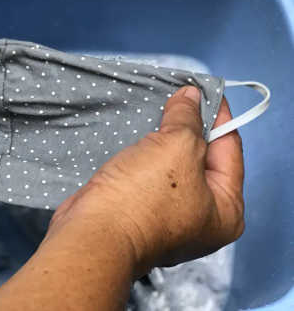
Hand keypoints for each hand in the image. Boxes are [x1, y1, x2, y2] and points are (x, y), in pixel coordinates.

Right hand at [47, 85, 244, 277]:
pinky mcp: (139, 213)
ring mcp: (168, 218)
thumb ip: (188, 118)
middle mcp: (202, 218)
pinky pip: (150, 176)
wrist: (93, 233)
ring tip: (158, 110)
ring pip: (172, 167)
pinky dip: (146, 155)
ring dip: (164, 140)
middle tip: (179, 97)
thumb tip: (191, 96)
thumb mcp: (176, 146)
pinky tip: (138, 135)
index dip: (218, 115)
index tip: (204, 89)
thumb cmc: (144, 195)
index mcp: (226, 210)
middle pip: (202, 159)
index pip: (230, 149)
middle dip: (190, 127)